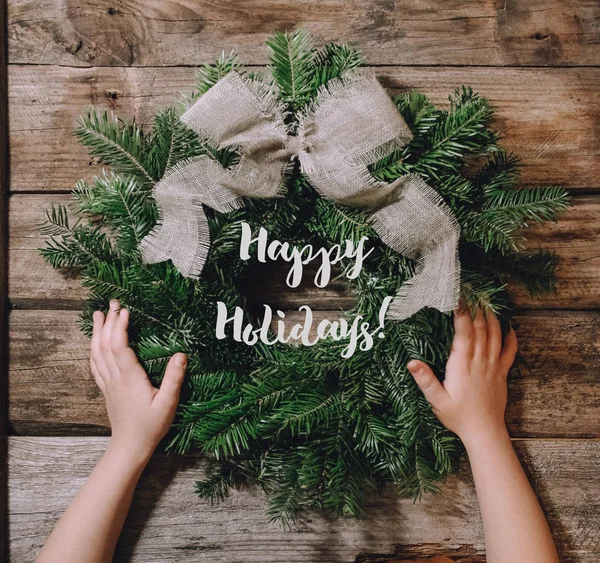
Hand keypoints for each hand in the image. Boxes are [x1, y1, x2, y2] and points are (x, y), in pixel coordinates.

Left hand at [91, 299, 187, 462]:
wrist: (130, 446)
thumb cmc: (151, 426)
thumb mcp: (168, 403)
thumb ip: (174, 378)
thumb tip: (181, 354)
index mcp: (130, 378)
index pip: (120, 346)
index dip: (120, 326)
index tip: (125, 310)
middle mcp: (115, 378)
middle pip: (105, 345)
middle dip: (108, 322)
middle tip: (112, 303)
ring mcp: (108, 383)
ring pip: (97, 353)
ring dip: (97, 332)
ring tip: (98, 314)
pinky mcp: (107, 389)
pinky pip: (95, 364)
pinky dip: (93, 349)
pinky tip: (94, 344)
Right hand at [406, 307, 516, 446]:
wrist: (484, 432)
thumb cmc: (457, 416)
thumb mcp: (436, 400)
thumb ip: (425, 379)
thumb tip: (411, 362)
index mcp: (462, 365)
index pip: (464, 332)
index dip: (461, 314)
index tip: (457, 299)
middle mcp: (479, 361)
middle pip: (481, 328)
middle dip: (476, 309)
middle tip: (472, 293)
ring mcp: (493, 366)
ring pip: (495, 335)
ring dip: (492, 317)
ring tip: (486, 302)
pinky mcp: (502, 372)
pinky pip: (510, 351)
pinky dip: (510, 336)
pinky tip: (509, 326)